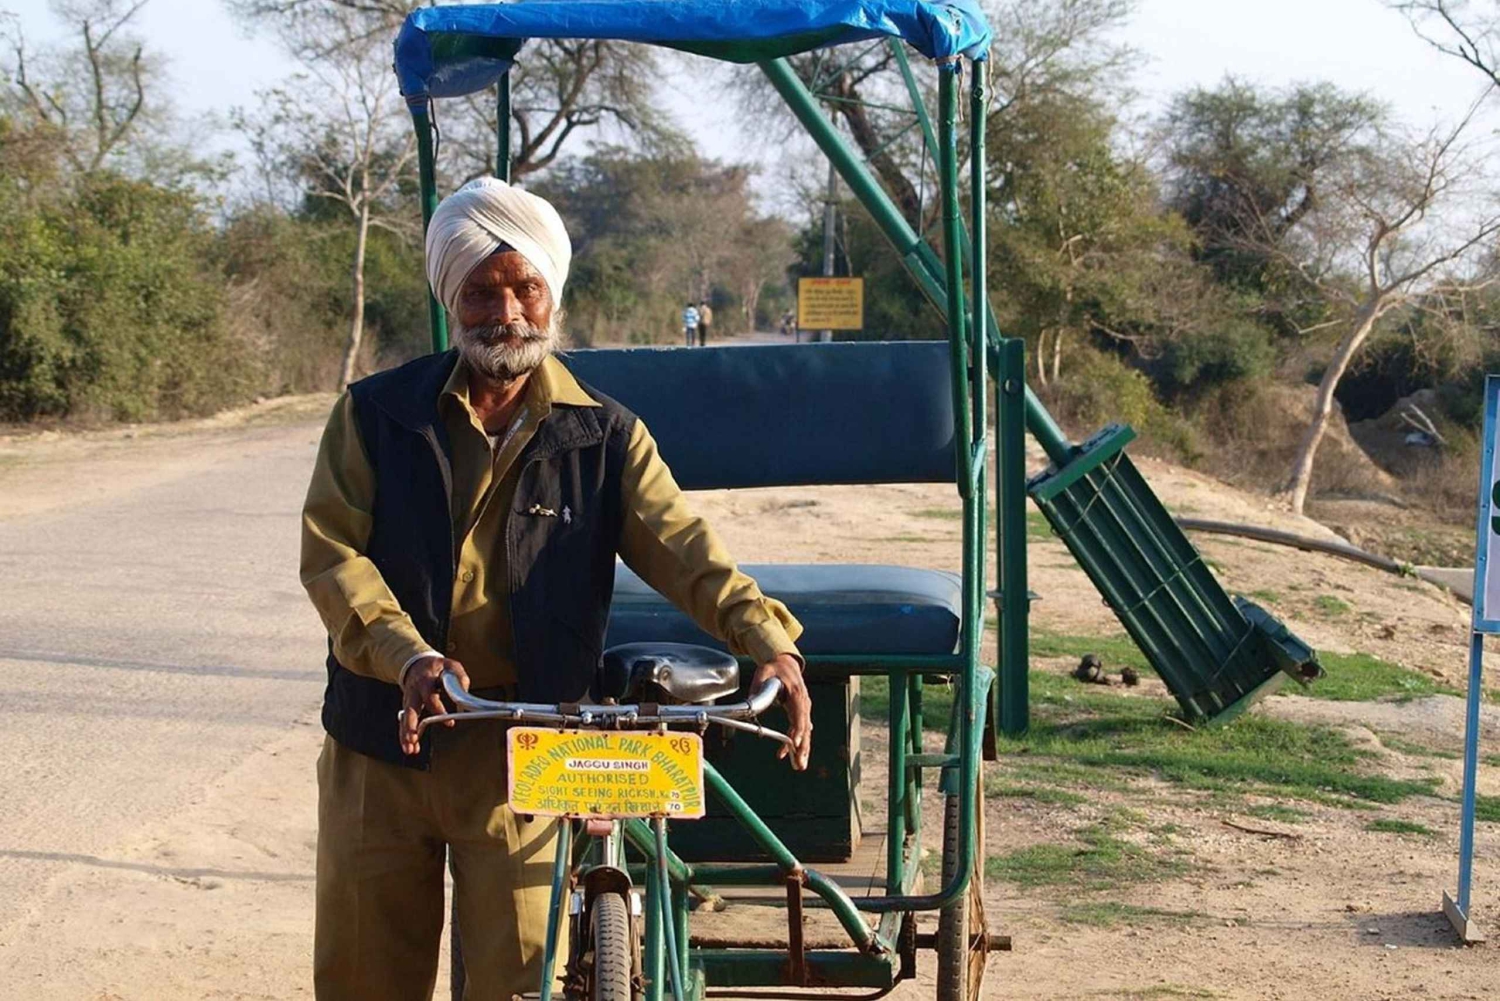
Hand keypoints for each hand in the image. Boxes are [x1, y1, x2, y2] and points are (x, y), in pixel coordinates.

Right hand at [399, 656, 469, 755]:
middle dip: (410, 725)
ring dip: (406, 735)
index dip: (438, 708)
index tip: (448, 721)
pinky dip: (406, 737)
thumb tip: (464, 696)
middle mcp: (413, 691)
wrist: (418, 664)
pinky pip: (404, 724)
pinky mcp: (407, 708)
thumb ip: (459, 678)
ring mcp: (408, 700)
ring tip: (410, 750)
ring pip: (404, 719)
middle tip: (413, 738)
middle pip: (410, 709)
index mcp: (425, 680)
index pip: (430, 696)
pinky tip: (411, 749)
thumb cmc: (438, 668)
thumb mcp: (451, 666)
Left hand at [753, 654, 811, 770]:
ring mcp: (804, 708)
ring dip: (802, 749)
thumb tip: (750, 701)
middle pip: (805, 728)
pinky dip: (797, 743)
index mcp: (796, 693)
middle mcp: (804, 703)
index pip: (799, 714)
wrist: (784, 663)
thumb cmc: (774, 669)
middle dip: (802, 747)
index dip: (797, 730)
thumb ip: (758, 686)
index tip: (795, 743)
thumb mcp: (763, 673)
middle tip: (799, 764)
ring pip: (805, 732)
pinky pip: (800, 730)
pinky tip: (793, 755)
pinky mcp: (801, 712)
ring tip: (799, 766)